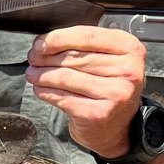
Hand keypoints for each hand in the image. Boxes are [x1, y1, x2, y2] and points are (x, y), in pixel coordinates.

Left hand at [25, 25, 145, 157]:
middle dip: (47, 57)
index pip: (87, 35)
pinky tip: (40, 89)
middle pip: (75, 57)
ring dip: (43, 74)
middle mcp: (127, 71)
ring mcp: (114, 94)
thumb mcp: (109, 59)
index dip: (58, 38)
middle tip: (34, 58)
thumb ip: (86, 45)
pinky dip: (46, 92)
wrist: (117, 127)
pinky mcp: (97, 113)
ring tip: (34, 73)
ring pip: (66, 77)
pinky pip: (63, 97)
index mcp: (130, 49)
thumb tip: (47, 41)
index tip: (41, 42)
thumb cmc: (110, 87)